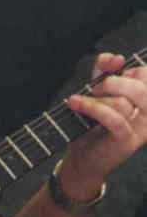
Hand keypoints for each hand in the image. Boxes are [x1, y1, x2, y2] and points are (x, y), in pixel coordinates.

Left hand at [62, 52, 146, 197]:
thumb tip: (116, 58)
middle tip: (94, 88)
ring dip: (97, 99)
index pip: (145, 74)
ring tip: (78, 101)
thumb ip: (105, 73)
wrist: (82, 158)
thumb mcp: (97, 93)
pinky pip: (115, 119)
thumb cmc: (90, 125)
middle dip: (113, 82)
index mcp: (144, 100)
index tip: (108, 70)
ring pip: (124, 103)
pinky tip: (76, 104)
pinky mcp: (128, 141)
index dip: (127, 67)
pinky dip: (93, 109)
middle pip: (140, 87)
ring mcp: (141, 128)